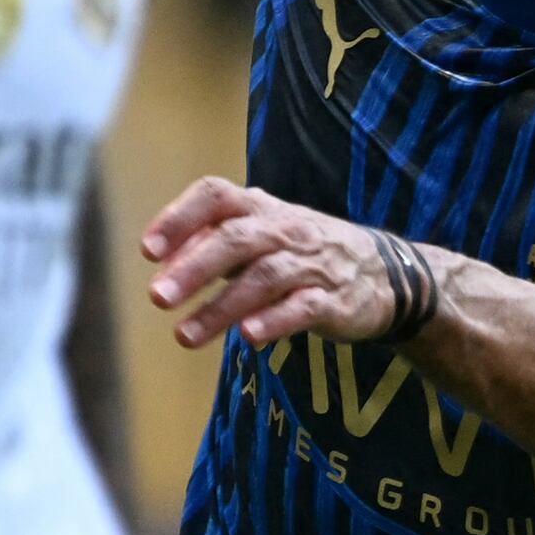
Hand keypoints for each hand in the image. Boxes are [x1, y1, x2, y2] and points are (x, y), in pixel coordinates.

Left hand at [142, 176, 418, 348]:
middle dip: (193, 269)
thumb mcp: (260, 236)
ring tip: (185, 336)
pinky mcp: (336, 301)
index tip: (149, 251)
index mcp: (261, 209)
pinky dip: (275, 321)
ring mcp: (313, 265)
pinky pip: (304, 307)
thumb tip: (162, 259)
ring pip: (264, 278)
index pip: (216, 196)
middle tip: (157, 298)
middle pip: (236, 240)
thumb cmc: (303, 253)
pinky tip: (248, 338)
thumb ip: (213, 244)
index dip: (180, 219)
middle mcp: (285, 230)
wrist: (385, 273)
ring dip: (221, 308)